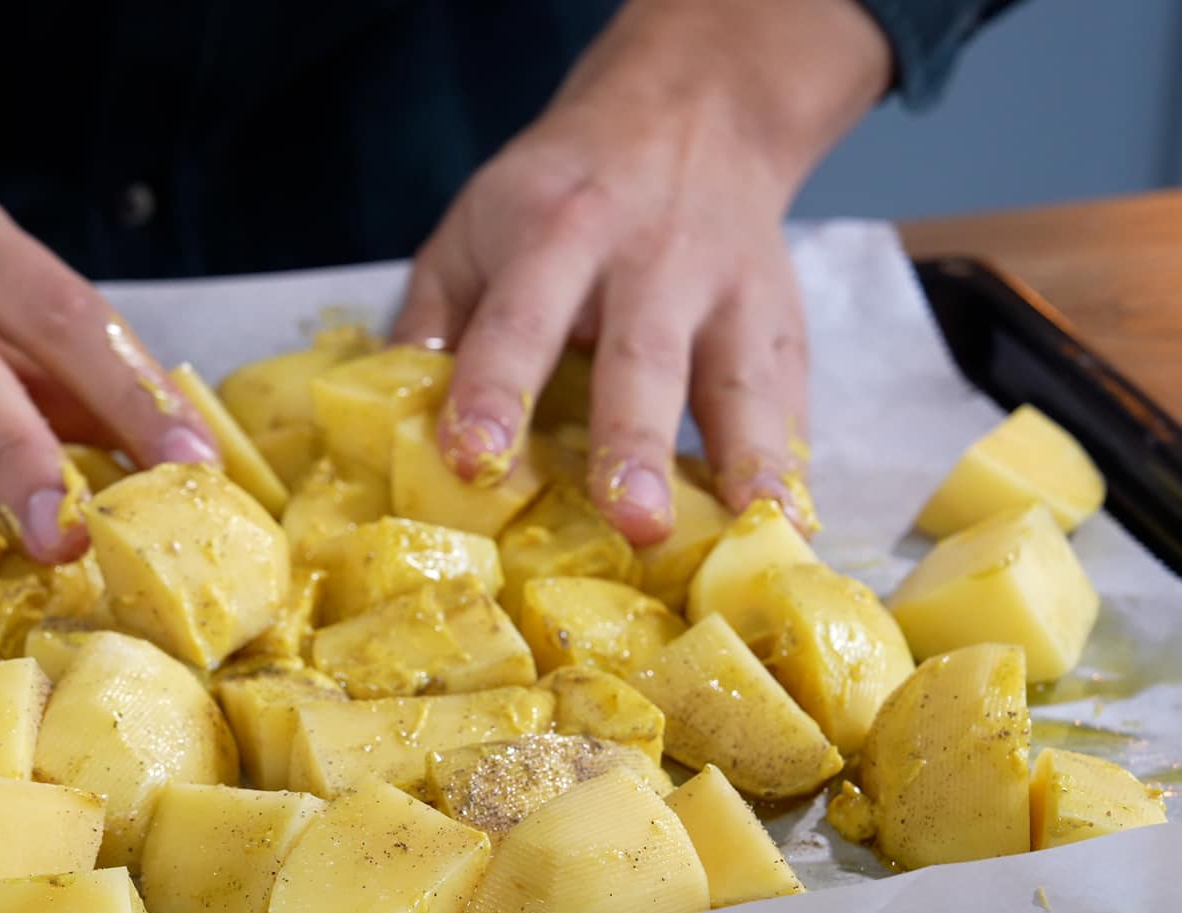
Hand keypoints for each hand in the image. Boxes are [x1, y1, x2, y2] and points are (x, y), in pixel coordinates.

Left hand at [395, 0, 889, 542]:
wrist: (693, 113)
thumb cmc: (558, 195)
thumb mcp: (476, 223)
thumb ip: (433, 314)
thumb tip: (390, 417)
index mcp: (556, 233)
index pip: (520, 320)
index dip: (495, 391)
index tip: (473, 461)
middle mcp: (650, 261)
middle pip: (643, 358)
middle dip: (636, 442)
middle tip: (633, 520)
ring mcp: (729, 294)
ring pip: (740, 383)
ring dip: (745, 463)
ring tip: (748, 532)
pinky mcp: (782, 326)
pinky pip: (788, 403)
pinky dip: (789, 466)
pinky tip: (791, 526)